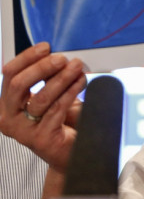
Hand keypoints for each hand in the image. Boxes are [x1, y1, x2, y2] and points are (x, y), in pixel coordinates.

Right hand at [0, 42, 86, 171]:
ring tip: (76, 67)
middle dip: (42, 67)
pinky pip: (56, 109)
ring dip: (61, 78)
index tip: (46, 47)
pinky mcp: (40, 139)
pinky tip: (81, 82)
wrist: (71, 151)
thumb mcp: (51, 94)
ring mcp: (22, 131)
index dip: (27, 58)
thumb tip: (55, 54)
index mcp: (7, 104)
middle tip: (62, 59)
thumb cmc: (60, 121)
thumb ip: (48, 77)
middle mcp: (9, 118)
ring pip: (40, 97)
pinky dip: (71, 92)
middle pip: (18, 85)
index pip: (9, 74)